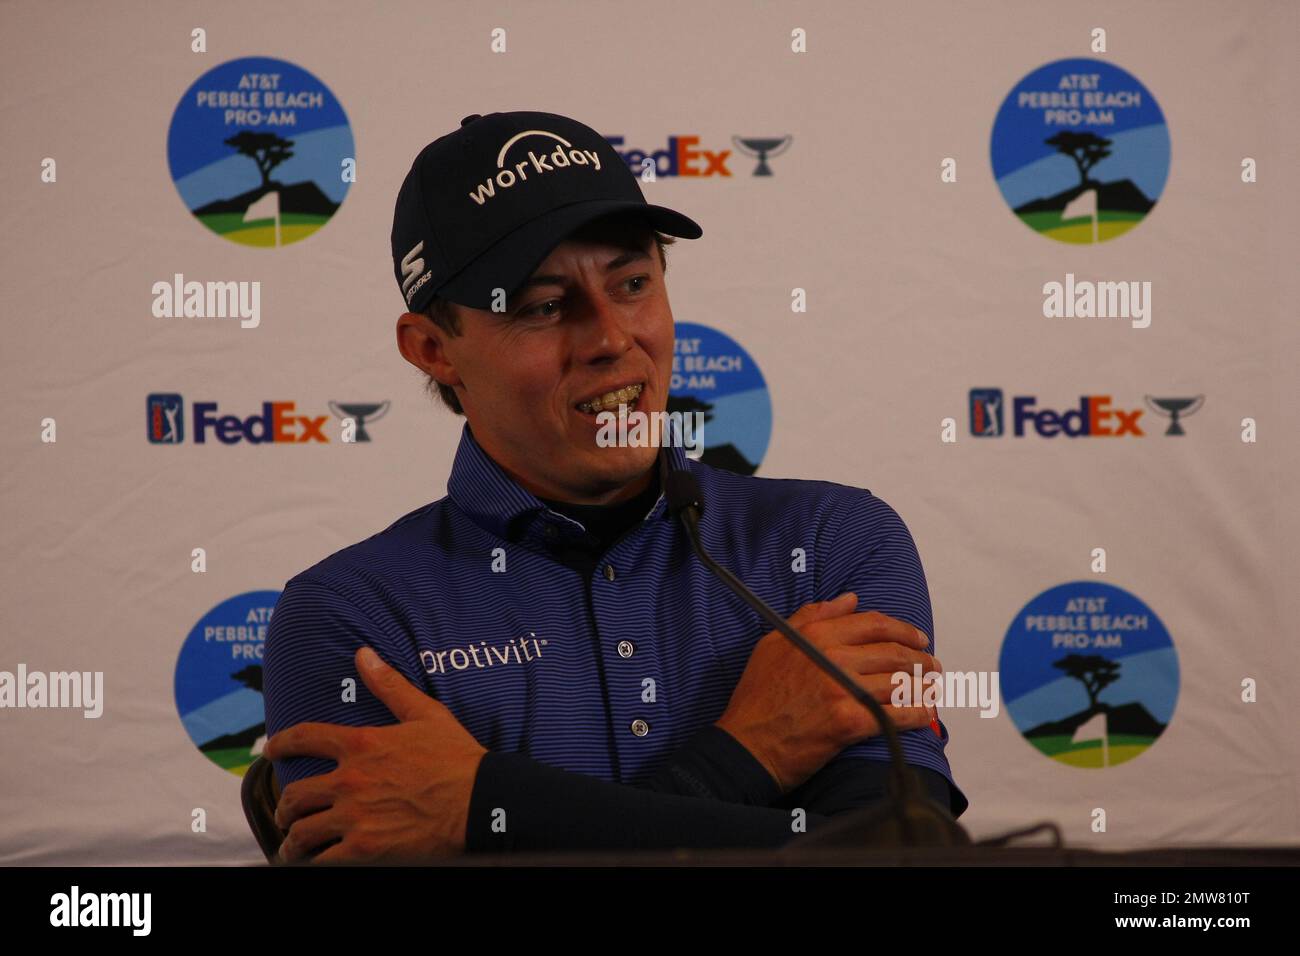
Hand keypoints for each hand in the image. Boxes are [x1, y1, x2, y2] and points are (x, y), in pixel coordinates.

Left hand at [263, 646, 486, 863]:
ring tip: (294, 848)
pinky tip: (314, 864)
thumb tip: (363, 654)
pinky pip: (323, 861)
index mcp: (362, 744)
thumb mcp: (425, 714)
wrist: (481, 802)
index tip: (270, 749)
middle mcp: (350, 780)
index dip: (282, 743)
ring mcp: (355, 817)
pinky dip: (313, 864)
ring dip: (293, 842)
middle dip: (285, 807)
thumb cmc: (458, 758)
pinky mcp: (364, 850)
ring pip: (302, 832)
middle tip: (287, 814)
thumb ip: (390, 685)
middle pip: (295, 795)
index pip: (305, 738)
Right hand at [715, 593, 940, 792]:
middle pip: (893, 652)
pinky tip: (926, 715)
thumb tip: (849, 600)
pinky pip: (896, 714)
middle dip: (921, 659)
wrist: (746, 744)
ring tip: (932, 689)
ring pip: (899, 682)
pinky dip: (917, 714)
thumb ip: (812, 616)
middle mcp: (832, 656)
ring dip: (924, 686)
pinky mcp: (849, 721)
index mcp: (816, 633)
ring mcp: (842, 688)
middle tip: (932, 665)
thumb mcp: (775, 642)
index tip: (918, 638)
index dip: (903, 630)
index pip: (873, 624)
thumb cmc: (757, 696)